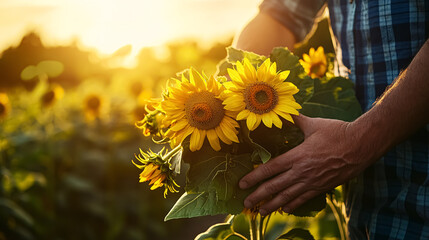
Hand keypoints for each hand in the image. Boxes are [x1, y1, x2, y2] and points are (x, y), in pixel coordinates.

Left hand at [239, 114, 370, 214]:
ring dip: (272, 205)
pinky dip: (292, 205)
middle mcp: (302, 171)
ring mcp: (312, 182)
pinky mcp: (322, 187)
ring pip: (287, 197)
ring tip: (260, 212)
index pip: (270, 169)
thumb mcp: (314, 124)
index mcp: (297, 155)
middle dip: (258, 196)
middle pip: (274, 187)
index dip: (254, 177)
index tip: (242, 184)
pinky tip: (284, 210)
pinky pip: (304, 199)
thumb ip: (296, 120)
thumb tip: (285, 112)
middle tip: (245, 204)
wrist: (362, 145)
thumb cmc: (338, 132)